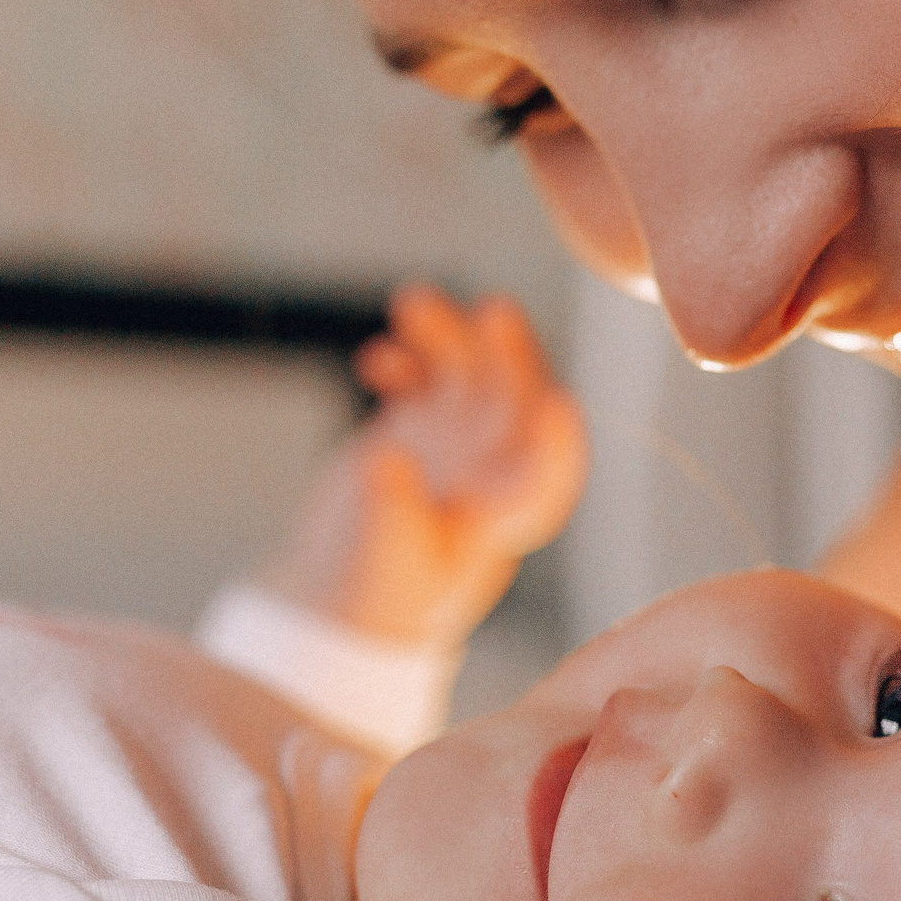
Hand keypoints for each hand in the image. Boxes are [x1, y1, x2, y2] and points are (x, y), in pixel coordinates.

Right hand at [257, 283, 586, 649]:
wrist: (342, 588)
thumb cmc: (377, 596)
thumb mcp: (384, 565)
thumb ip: (391, 515)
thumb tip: (387, 460)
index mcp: (504, 516)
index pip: (547, 476)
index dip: (558, 446)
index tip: (557, 406)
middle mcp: (492, 470)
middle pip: (517, 403)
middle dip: (510, 357)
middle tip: (492, 312)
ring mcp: (458, 441)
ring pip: (470, 374)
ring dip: (450, 336)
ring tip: (411, 304)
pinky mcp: (421, 424)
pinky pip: (423, 374)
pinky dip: (404, 358)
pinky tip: (372, 364)